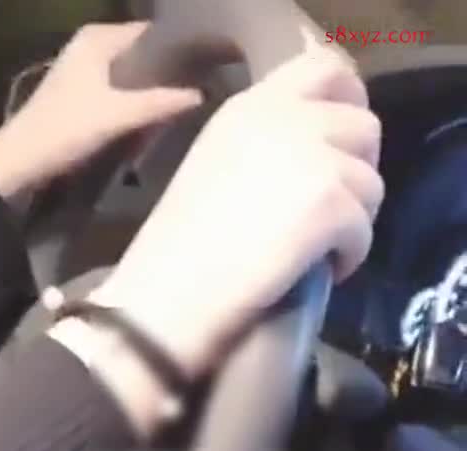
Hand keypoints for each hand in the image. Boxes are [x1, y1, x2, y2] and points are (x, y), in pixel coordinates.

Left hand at [0, 23, 201, 198]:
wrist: (21, 160)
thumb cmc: (66, 129)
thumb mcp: (117, 115)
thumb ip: (159, 103)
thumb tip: (199, 95)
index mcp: (98, 38)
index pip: (149, 32)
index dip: (177, 46)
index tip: (206, 63)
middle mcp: (90, 46)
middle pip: (140, 52)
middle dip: (166, 69)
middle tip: (200, 85)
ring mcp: (82, 70)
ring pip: (129, 72)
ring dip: (151, 87)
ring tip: (183, 100)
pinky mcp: (78, 94)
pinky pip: (117, 89)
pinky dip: (134, 99)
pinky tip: (151, 115)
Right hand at [97, 50, 384, 378]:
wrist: (168, 294)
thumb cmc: (177, 249)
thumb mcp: (215, 165)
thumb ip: (265, 145)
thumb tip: (315, 157)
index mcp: (250, 106)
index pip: (325, 68)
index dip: (349, 103)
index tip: (345, 145)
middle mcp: (285, 118)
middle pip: (363, 124)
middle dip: (359, 170)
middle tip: (335, 211)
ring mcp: (312, 157)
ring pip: (370, 181)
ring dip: (355, 220)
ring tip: (322, 251)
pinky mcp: (328, 203)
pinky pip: (363, 228)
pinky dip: (351, 256)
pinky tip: (322, 272)